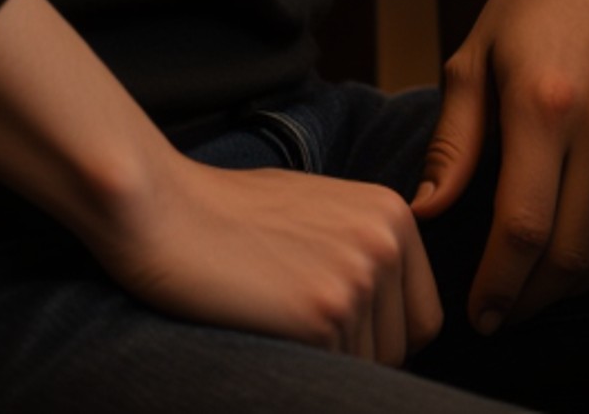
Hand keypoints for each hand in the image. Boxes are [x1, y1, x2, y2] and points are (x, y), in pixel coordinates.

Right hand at [94, 153, 442, 363]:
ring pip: (369, 370)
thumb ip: (358, 247)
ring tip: (276, 324)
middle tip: (300, 335)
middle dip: (358, 357)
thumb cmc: (228, 212)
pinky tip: (264, 334)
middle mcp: (385, 242)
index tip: (339, 336)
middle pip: (402, 349)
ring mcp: (358, 278)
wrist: (165, 210)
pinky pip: (332, 377)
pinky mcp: (323, 315)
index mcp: (391, 214)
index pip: (423, 316)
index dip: (384, 338)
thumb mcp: (317, 212)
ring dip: (328, 366)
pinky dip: (301, 373)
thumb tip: (384, 313)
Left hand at [411, 0, 588, 333]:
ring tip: (536, 288)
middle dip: (531, 301)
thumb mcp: (475, 56)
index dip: (497, 287)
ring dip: (571, 286)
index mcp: (543, 107)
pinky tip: (581, 247)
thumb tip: (424, 212)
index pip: (522, 231)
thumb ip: (453, 142)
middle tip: (503, 309)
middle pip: (570, 258)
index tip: (478, 314)